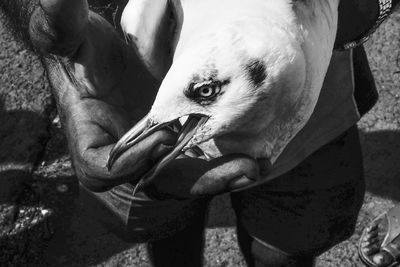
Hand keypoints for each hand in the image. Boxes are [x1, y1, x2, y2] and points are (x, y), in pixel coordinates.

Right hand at [29, 0, 262, 196]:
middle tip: (237, 169)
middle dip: (195, 180)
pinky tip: (254, 158)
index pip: (106, 167)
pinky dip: (222, 165)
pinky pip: (198, 164)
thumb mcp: (68, 37)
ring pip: (184, 178)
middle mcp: (124, 159)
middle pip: (157, 182)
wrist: (106, 59)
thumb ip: (59, 24)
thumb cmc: (83, 51)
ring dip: (217, 177)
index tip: (164, 137)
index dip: (133, 159)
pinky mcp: (174, 148)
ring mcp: (152, 155)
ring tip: (253, 167)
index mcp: (91, 144)